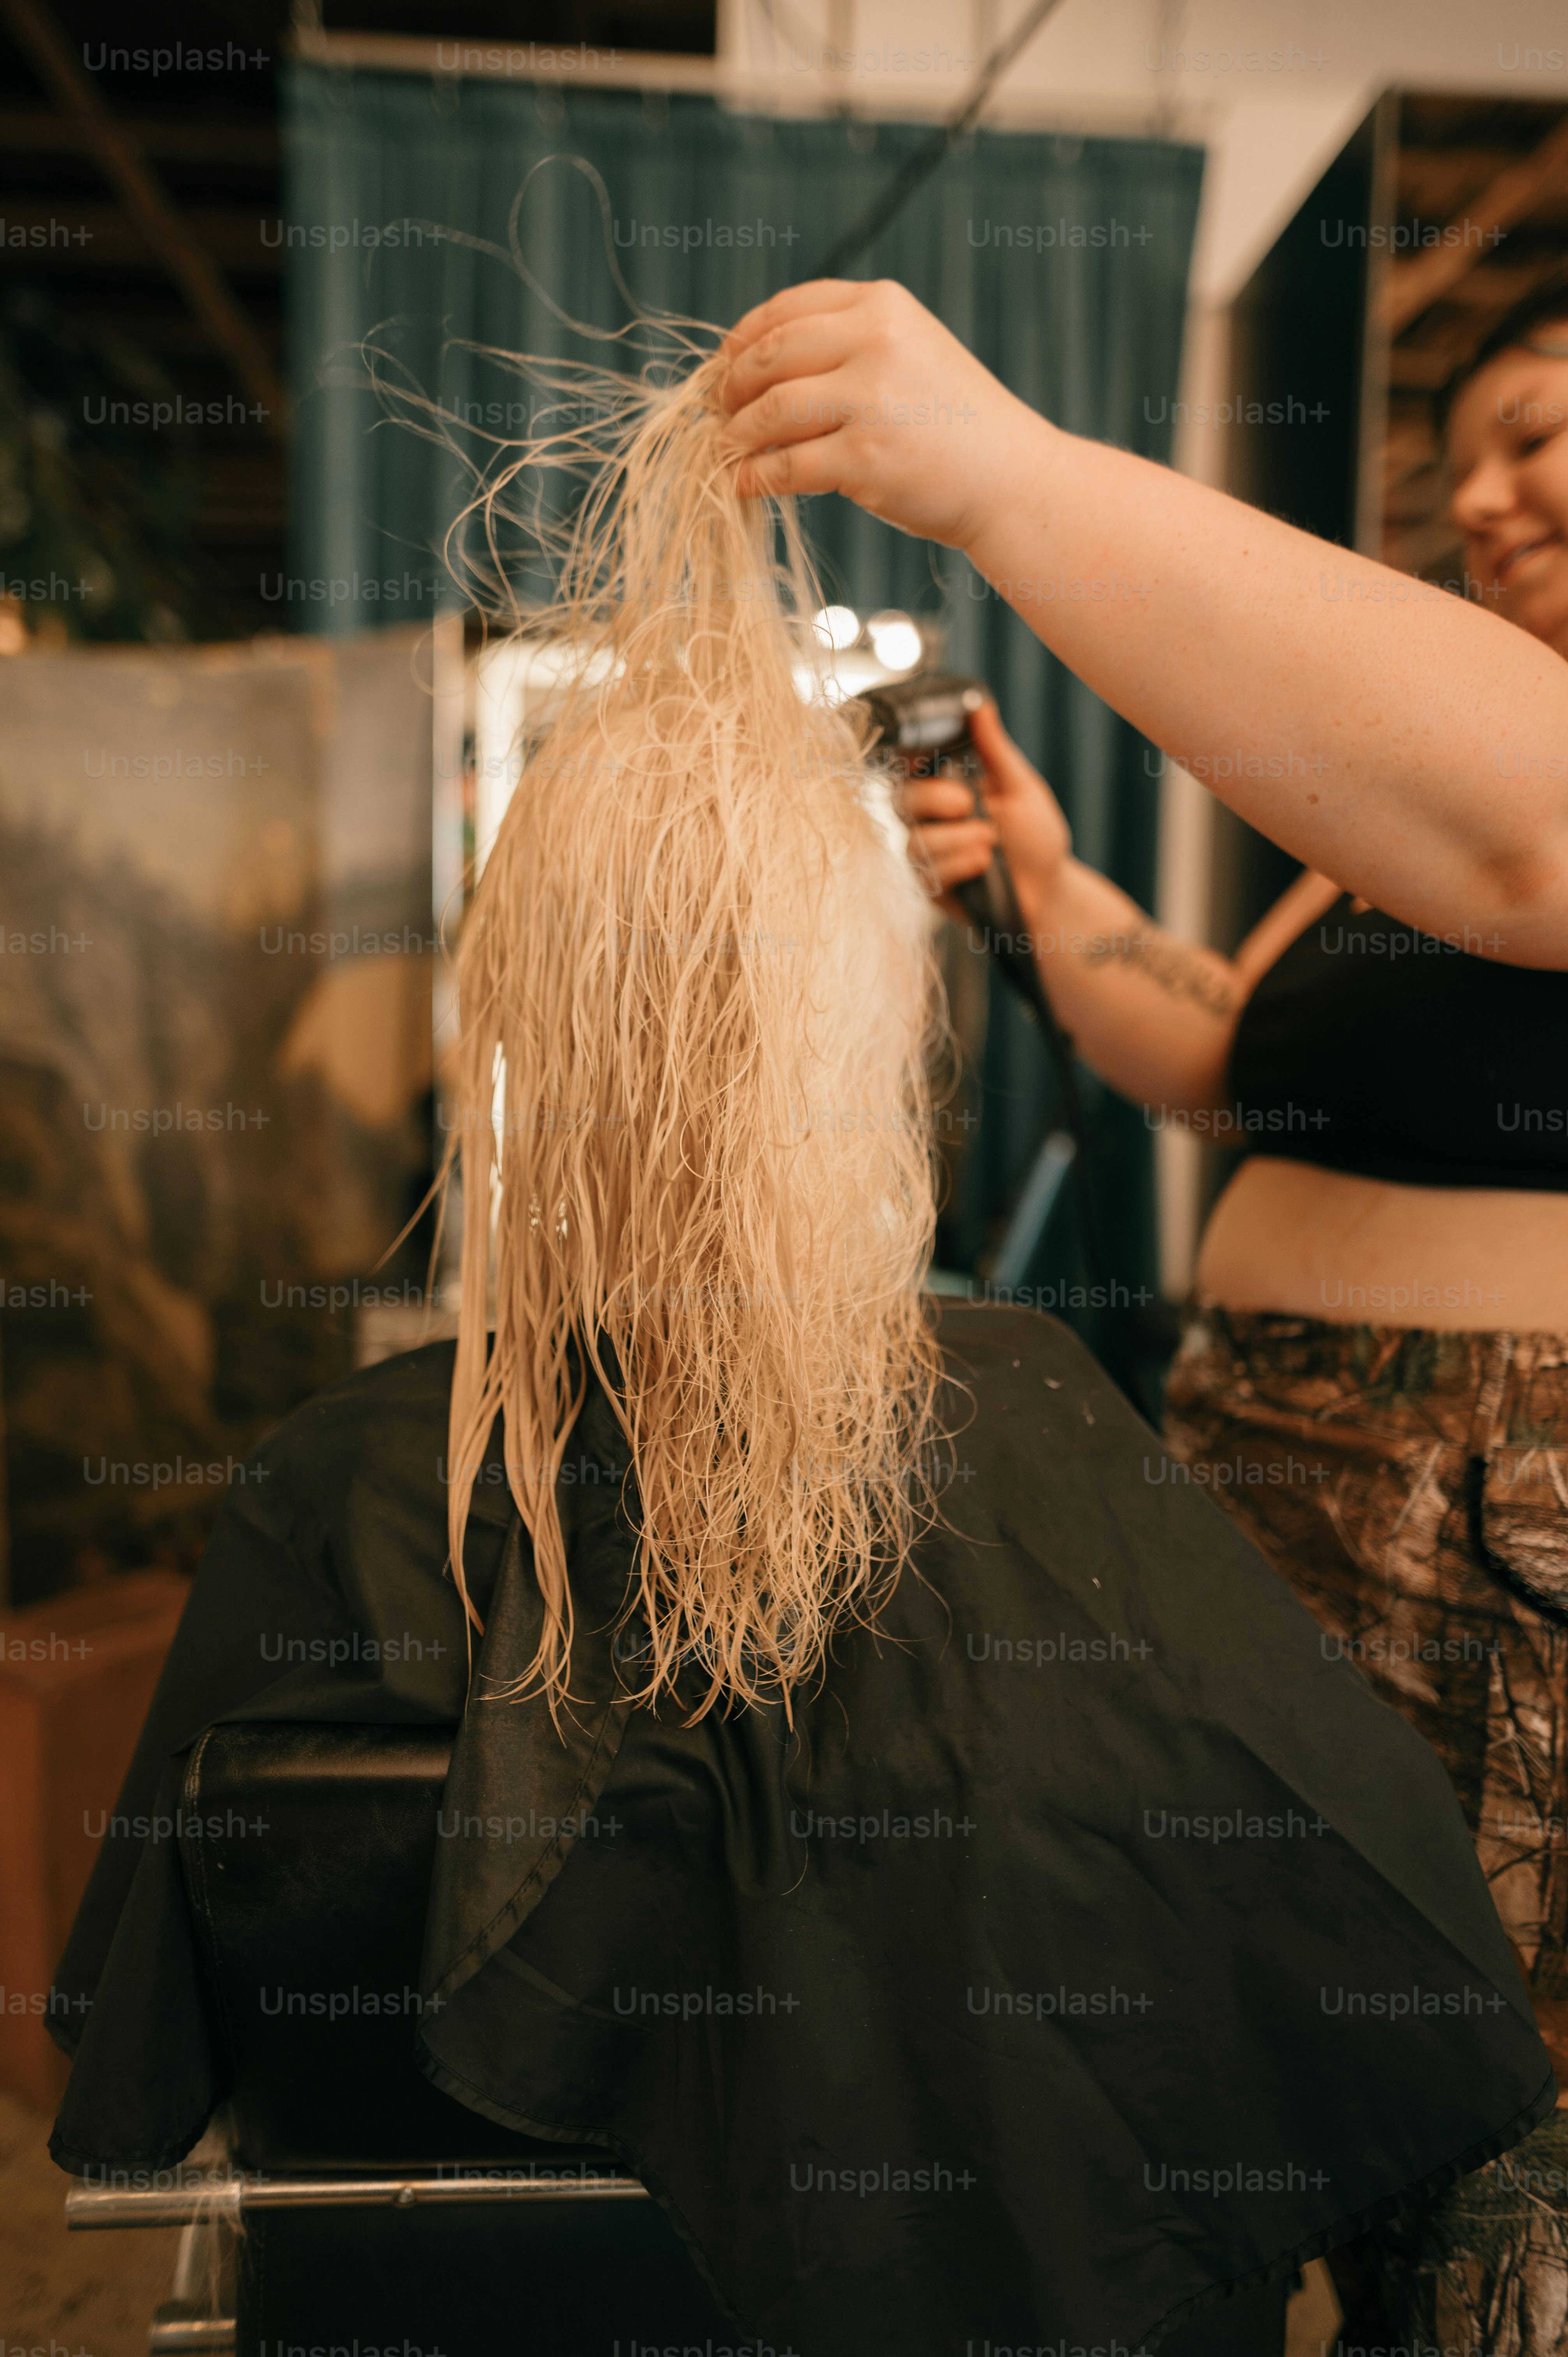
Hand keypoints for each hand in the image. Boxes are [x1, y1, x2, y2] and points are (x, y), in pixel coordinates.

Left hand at [717, 278, 1045, 550]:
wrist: (1012, 479)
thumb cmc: (955, 424)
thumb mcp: (908, 353)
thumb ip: (847, 344)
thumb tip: (757, 364)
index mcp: (882, 306)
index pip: (787, 309)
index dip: (742, 339)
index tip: (724, 365)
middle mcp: (876, 341)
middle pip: (769, 355)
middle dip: (732, 386)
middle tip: (717, 411)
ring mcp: (871, 400)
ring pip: (771, 411)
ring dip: (736, 434)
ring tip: (726, 449)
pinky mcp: (866, 458)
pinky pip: (785, 466)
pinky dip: (754, 476)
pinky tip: (742, 483)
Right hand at [898, 701, 1070, 927]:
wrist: (1048, 891)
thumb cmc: (1036, 837)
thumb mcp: (1021, 788)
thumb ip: (994, 750)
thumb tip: (979, 706)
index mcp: (947, 784)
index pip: (909, 763)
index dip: (907, 756)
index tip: (922, 755)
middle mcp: (930, 816)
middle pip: (901, 798)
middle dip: (934, 799)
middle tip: (966, 803)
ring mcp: (928, 852)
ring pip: (915, 840)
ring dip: (957, 840)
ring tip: (991, 844)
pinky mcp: (930, 886)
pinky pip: (927, 873)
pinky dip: (959, 865)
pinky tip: (984, 866)